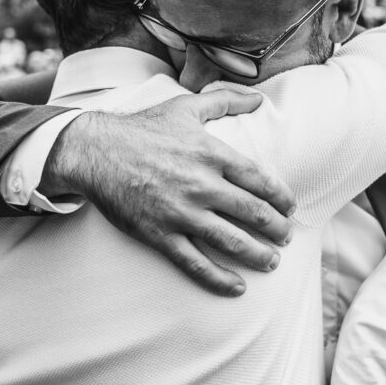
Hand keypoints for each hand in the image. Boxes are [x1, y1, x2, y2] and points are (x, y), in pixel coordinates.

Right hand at [45, 89, 296, 296]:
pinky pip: (195, 263)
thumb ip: (226, 100)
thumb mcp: (186, 106)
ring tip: (271, 261)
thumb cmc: (143, 127)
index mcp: (212, 153)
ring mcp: (181, 212)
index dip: (282, 198)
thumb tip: (258, 98)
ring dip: (258, 255)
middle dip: (277, 228)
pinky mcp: (160, 234)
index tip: (289, 207)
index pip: (261, 180)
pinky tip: (237, 287)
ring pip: (231, 241)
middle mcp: (201, 184)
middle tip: (285, 235)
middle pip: (254, 213)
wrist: (96, 151)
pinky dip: (219, 278)